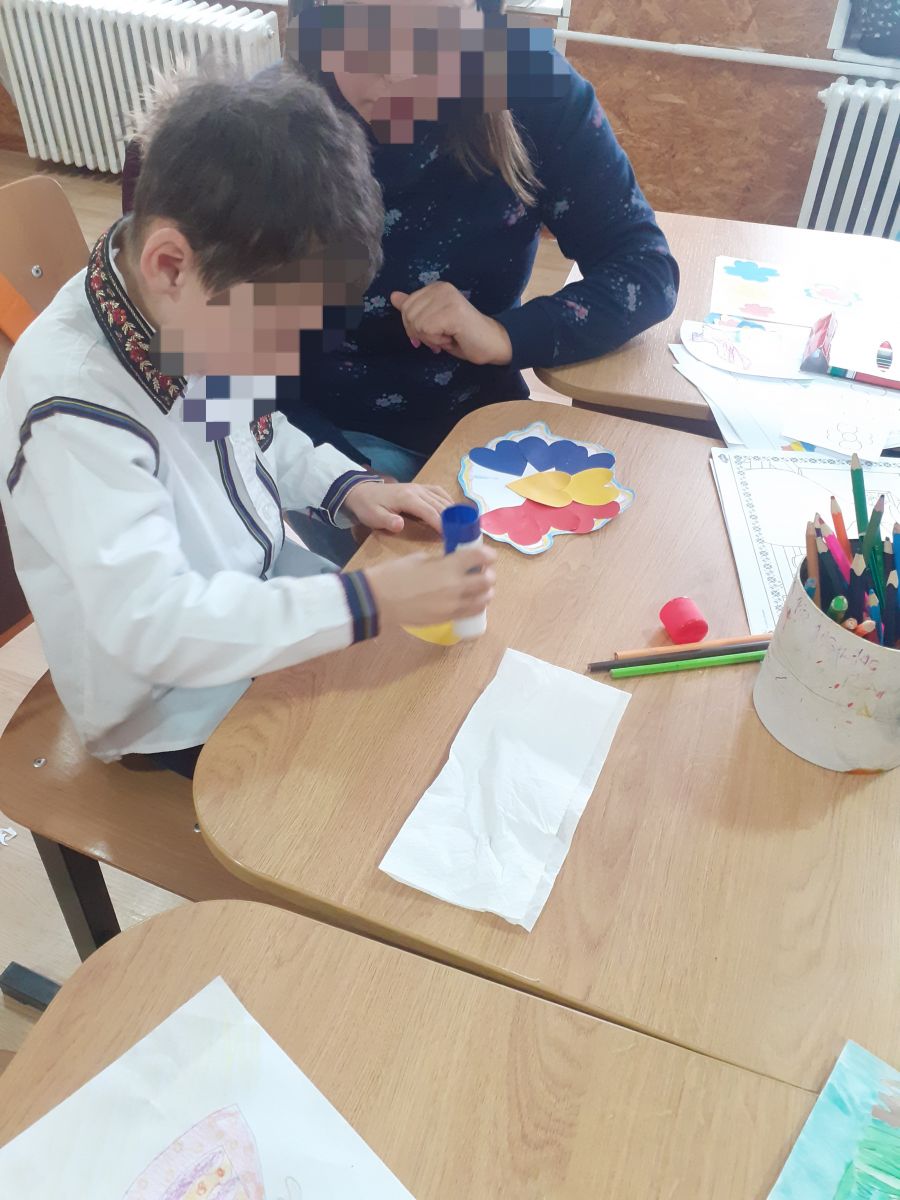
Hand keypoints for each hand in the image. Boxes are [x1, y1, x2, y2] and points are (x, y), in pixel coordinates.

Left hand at [343, 480, 451, 534]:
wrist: (361, 491)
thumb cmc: (368, 507)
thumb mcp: (373, 517)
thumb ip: (387, 521)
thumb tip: (400, 524)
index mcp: (407, 498)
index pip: (430, 512)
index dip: (442, 524)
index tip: (451, 536)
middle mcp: (417, 490)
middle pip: (440, 505)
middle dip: (452, 520)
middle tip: (461, 535)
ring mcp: (419, 487)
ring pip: (442, 498)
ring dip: (452, 511)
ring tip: (461, 525)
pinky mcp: (420, 487)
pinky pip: (438, 492)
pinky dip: (448, 501)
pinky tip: (453, 511)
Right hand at [365, 544, 496, 626]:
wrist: (379, 600)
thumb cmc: (395, 574)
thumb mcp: (420, 558)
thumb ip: (441, 560)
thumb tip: (454, 561)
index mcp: (448, 566)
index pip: (480, 557)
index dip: (489, 555)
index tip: (488, 556)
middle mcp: (456, 586)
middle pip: (487, 580)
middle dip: (488, 574)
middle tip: (483, 572)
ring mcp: (453, 604)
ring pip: (484, 599)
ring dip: (485, 592)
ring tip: (478, 588)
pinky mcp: (447, 618)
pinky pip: (471, 612)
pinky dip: (476, 605)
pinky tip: (471, 600)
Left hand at [390, 282, 512, 365]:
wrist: (491, 344)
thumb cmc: (463, 336)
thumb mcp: (433, 321)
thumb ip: (415, 308)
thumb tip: (393, 296)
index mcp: (436, 288)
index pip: (406, 307)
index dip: (414, 327)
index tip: (432, 334)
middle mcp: (441, 288)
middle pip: (408, 315)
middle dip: (421, 334)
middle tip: (441, 337)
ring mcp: (447, 298)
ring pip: (417, 324)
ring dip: (431, 338)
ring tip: (448, 336)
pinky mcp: (452, 311)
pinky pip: (427, 330)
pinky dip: (437, 341)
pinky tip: (452, 338)